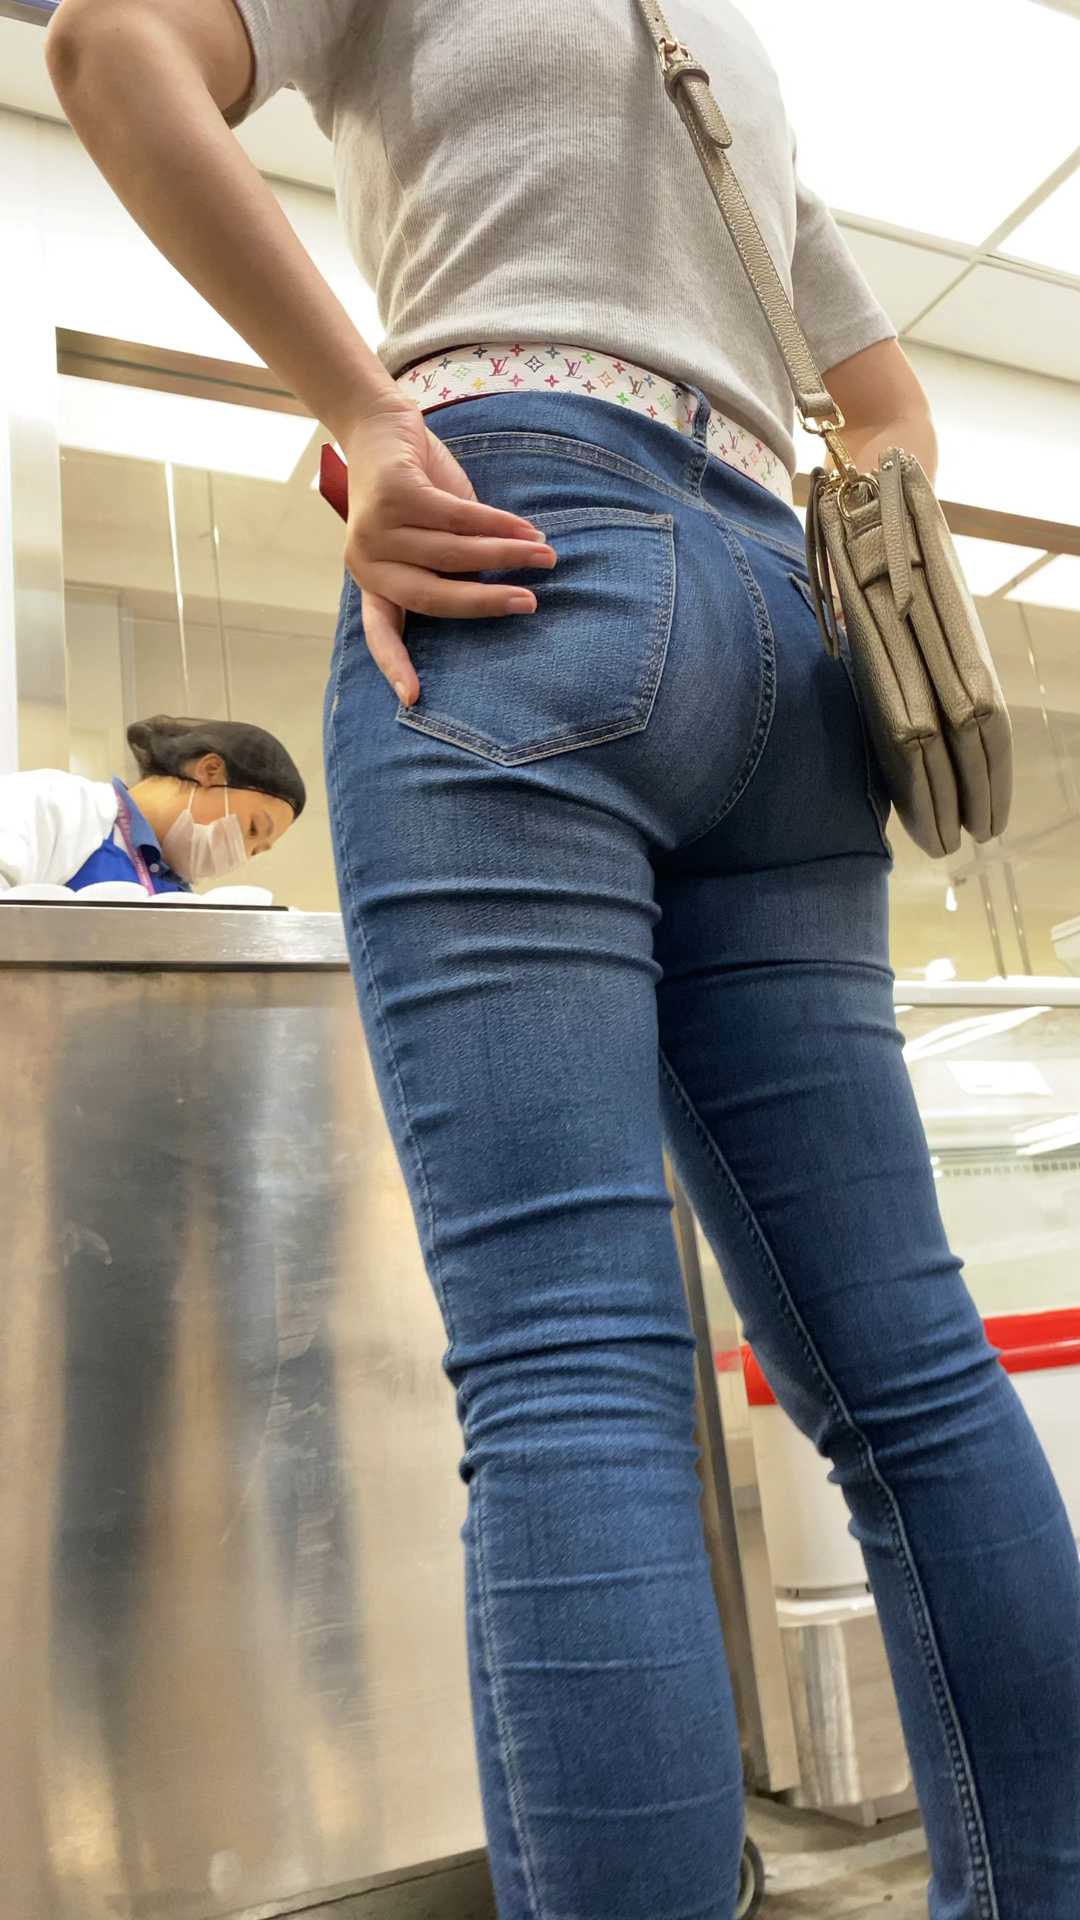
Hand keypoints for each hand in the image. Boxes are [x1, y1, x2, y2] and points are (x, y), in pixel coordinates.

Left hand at [341, 399, 557, 705]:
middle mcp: (367, 560)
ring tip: (544, 557)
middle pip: (432, 597)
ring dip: (506, 556)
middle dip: (485, 603)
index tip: (414, 700)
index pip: (380, 632)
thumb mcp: (426, 538)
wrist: (380, 426)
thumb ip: (449, 566)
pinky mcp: (396, 492)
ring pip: (453, 554)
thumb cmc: (411, 492)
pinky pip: (459, 517)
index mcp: (372, 581)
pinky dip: (499, 525)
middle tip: (529, 604)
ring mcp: (377, 526)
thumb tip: (502, 594)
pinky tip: (527, 531)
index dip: (397, 665)